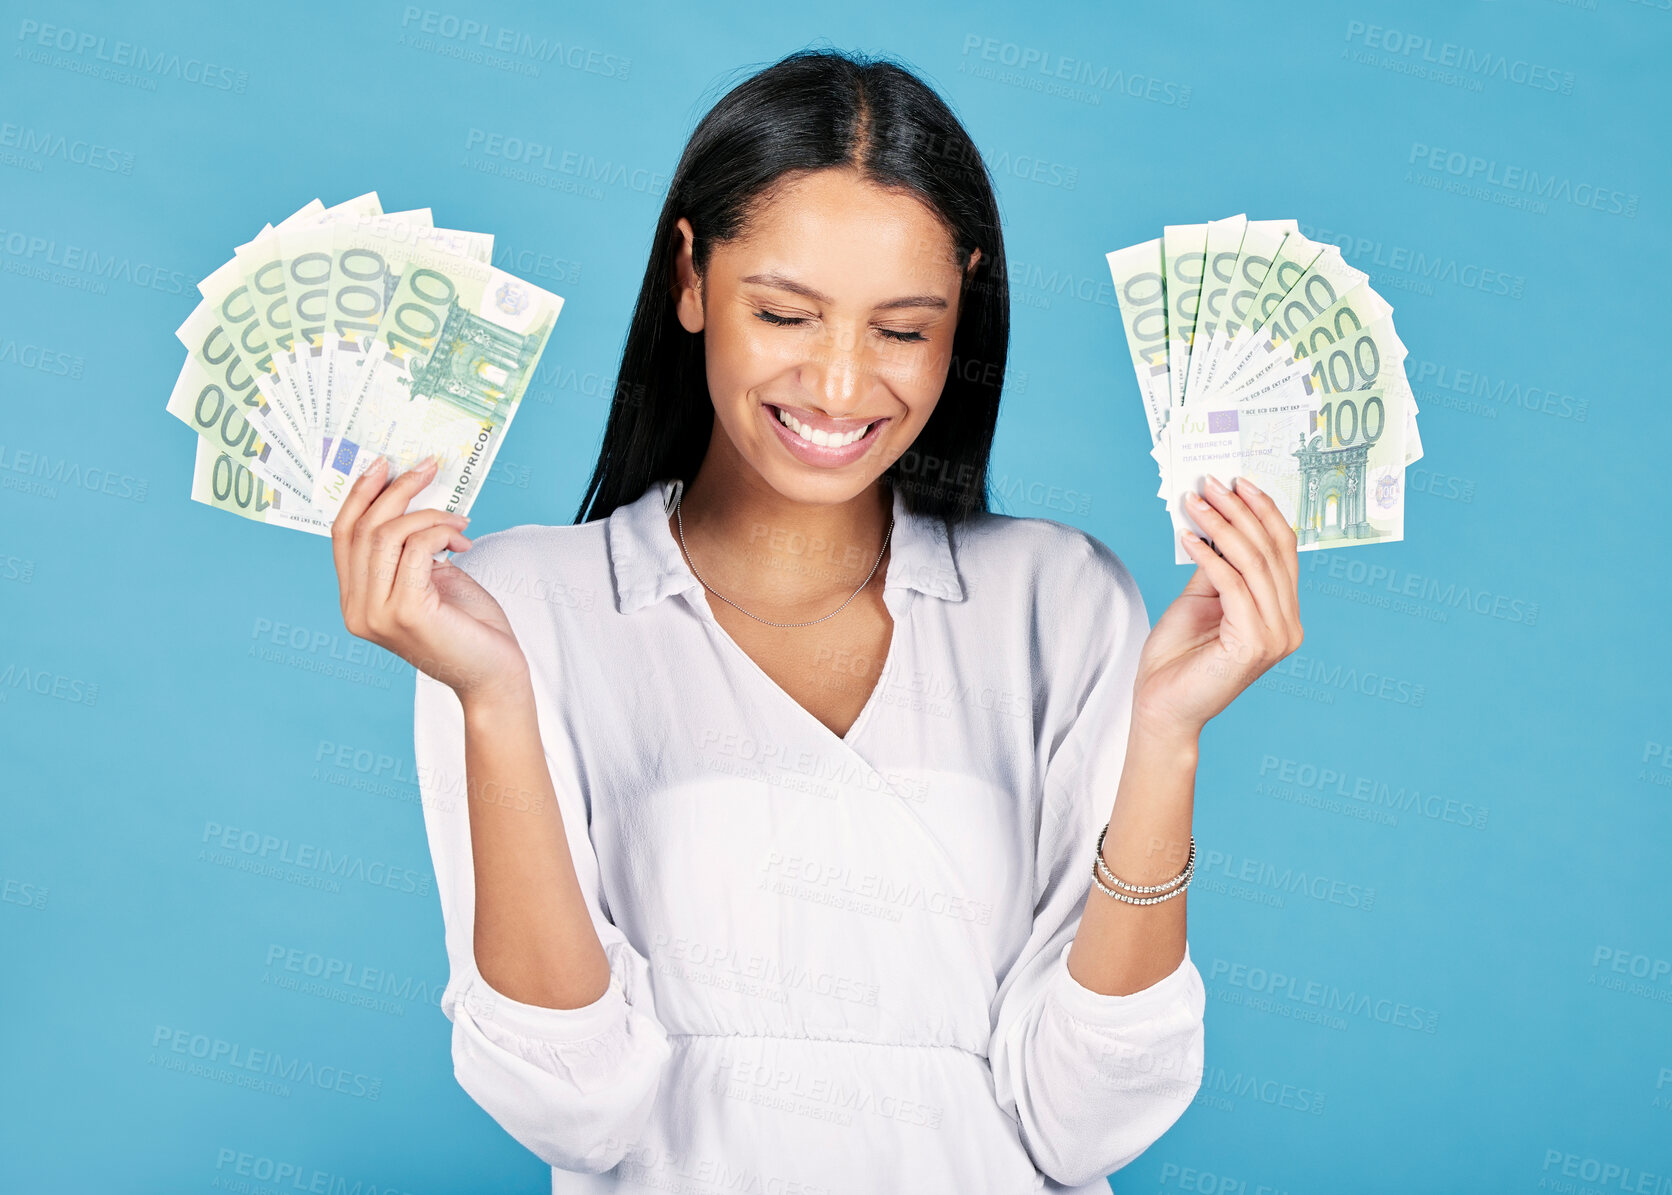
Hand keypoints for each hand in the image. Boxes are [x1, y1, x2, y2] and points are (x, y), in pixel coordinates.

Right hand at [332, 454, 529, 708]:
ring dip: (428, 514)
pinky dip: (440, 533)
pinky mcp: (407, 613)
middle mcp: (358, 611)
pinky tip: (463, 540)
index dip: (359, 495)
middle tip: (428, 467)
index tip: (383, 464)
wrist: (494, 674)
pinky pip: (416, 549)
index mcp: (356, 601)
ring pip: (387, 535)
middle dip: (396, 490)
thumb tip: (407, 496)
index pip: (342, 536)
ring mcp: (378, 615)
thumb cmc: (467, 626)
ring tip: (459, 520)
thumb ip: (408, 548)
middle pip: (363, 529)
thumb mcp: (430, 578)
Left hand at [1132, 474, 1303, 740]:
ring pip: (1253, 564)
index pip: (1284, 551)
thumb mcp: (1201, 598)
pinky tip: (1187, 536)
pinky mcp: (1253, 645)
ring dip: (1221, 526)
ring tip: (1194, 501)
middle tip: (1212, 482)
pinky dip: (1209, 556)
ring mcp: (1275, 637)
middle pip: (1270, 552)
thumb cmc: (1179, 656)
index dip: (1263, 512)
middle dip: (1240, 511)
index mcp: (1283, 615)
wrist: (1162, 708)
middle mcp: (1288, 626)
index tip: (1237, 482)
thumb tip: (1218, 516)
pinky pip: (1232, 585)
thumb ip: (1217, 564)